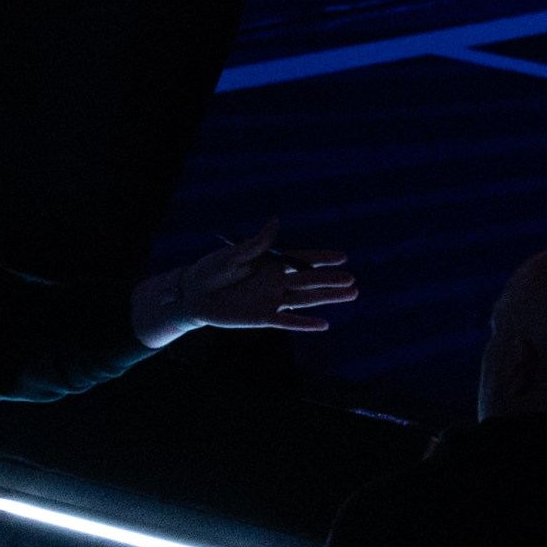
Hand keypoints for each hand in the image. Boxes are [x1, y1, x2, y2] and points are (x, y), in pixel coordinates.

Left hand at [138, 221, 357, 342]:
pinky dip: (304, 323)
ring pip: (305, 299)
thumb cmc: (213, 270)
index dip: (322, 259)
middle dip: (331, 280)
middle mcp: (276, 282)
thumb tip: (276, 221)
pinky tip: (324, 325)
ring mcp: (271, 300)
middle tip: (353, 280)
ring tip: (351, 294)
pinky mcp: (262, 317)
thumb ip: (257, 243)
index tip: (343, 257)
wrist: (194, 293)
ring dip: (327, 298)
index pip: (302, 260)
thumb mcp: (234, 254)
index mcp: (272, 263)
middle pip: (309, 280)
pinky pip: (287, 321)